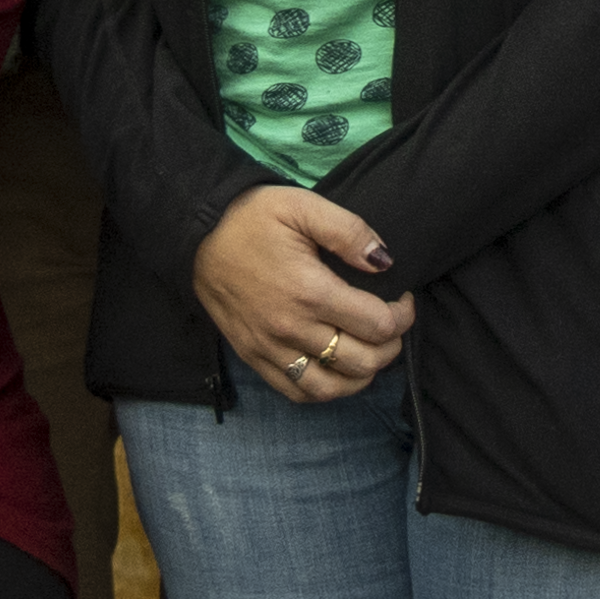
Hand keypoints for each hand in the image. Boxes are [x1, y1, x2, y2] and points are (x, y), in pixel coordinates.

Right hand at [193, 186, 416, 399]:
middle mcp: (292, 329)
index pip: (378, 325)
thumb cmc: (252, 217)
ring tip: (369, 351)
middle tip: (391, 324)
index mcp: (310, 291)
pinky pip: (296, 393)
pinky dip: (325, 390)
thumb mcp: (302, 206)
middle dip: (390, 346)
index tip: (403, 299)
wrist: (196, 233)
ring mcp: (270, 348)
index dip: (403, 315)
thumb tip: (385, 262)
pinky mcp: (253, 357)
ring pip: (332, 388)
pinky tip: (336, 371)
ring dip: (362, 376)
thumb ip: (349, 232)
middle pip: (363, 362)